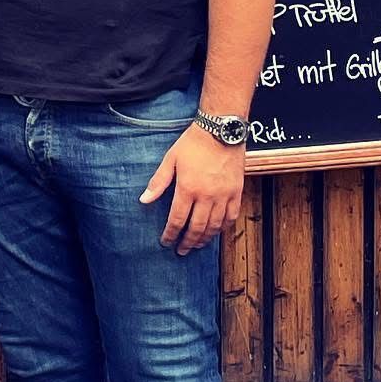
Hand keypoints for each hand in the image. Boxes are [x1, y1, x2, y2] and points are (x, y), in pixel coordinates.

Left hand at [138, 122, 244, 255]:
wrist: (220, 130)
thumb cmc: (192, 143)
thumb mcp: (170, 160)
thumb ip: (158, 182)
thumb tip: (144, 200)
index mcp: (187, 188)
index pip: (177, 219)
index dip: (170, 234)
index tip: (166, 242)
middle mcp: (206, 196)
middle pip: (196, 227)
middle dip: (187, 242)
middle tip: (181, 251)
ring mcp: (223, 195)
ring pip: (214, 226)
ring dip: (204, 238)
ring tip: (196, 245)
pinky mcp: (236, 192)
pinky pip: (231, 216)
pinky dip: (223, 227)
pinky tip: (216, 231)